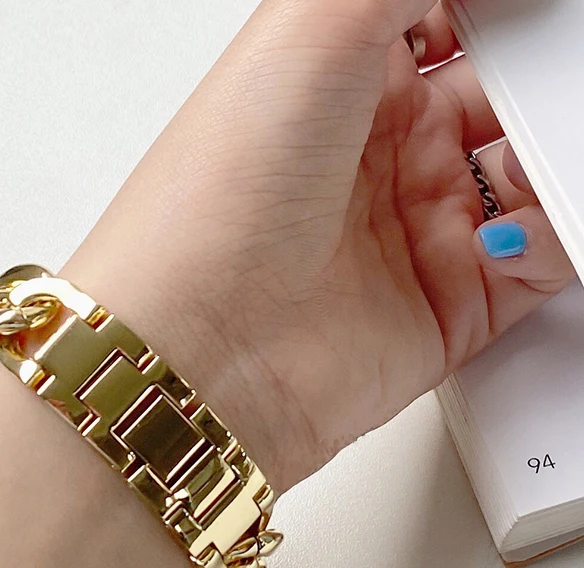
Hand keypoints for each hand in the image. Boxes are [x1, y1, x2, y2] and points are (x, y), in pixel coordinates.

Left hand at [63, 0, 573, 490]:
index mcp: (344, 85)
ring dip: (554, 153)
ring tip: (535, 156)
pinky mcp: (448, 308)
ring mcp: (416, 234)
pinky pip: (540, 259)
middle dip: (542, 78)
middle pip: (504, 96)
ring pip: (532, 174)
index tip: (536, 11)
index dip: (502, 13)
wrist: (202, 350)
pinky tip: (517, 228)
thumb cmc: (217, 201)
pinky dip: (554, 235)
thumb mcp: (308, 33)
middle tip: (554, 75)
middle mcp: (381, 160)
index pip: (451, 24)